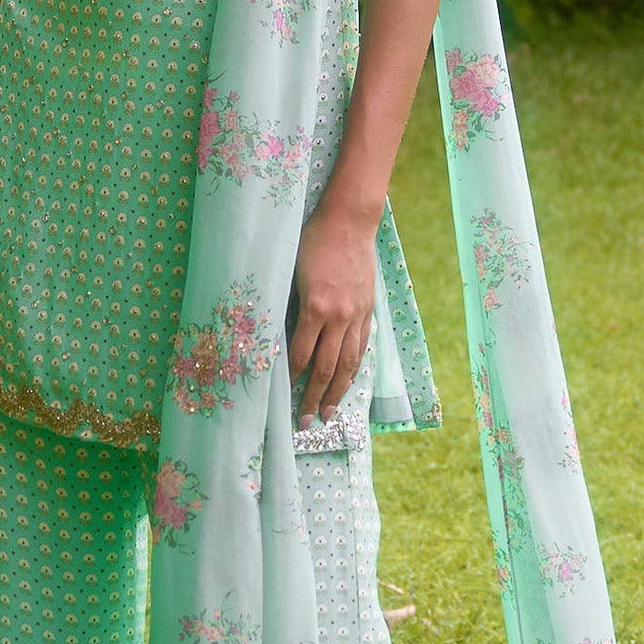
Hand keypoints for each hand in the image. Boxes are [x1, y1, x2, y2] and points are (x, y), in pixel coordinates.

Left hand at [290, 202, 376, 425]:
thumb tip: (275, 335)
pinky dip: (354, 368)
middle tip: (305, 422)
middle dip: (314, 397)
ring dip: (338, 392)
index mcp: (315, 307)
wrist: (349, 221)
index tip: (282, 398)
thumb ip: (287, 305)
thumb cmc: (313, 241)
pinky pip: (361, 346)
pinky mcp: (368, 310)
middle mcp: (339, 316)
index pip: (301, 354)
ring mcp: (357, 314)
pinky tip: (348, 382)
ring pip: (349, 363)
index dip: (291, 378)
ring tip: (328, 413)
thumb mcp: (292, 272)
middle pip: (327, 368)